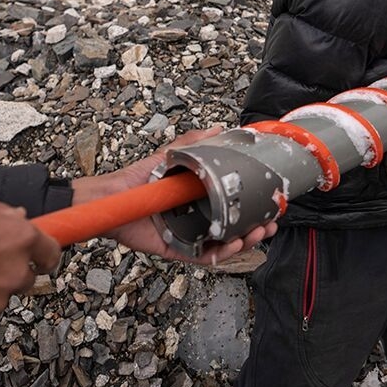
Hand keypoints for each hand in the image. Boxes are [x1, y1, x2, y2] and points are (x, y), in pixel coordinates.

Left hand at [71, 127, 277, 266]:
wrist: (113, 196)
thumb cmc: (139, 178)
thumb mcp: (170, 156)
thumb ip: (194, 144)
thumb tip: (220, 129)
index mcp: (201, 200)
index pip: (235, 206)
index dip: (256, 207)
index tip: (273, 204)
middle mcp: (199, 220)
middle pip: (235, 229)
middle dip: (257, 229)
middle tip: (270, 224)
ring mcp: (190, 236)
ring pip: (223, 246)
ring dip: (243, 242)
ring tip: (255, 233)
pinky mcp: (177, 249)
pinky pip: (202, 257)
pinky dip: (219, 254)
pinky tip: (232, 245)